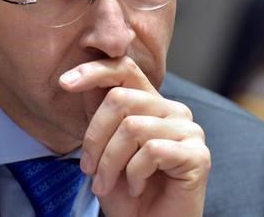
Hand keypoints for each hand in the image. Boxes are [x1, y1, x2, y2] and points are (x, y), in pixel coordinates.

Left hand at [59, 57, 209, 216]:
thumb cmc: (128, 193)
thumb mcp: (104, 148)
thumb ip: (100, 114)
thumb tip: (79, 79)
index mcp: (153, 104)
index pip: (125, 69)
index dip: (95, 70)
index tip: (65, 83)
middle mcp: (174, 111)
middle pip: (121, 98)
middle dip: (95, 138)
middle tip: (89, 170)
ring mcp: (189, 131)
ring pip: (133, 127)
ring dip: (110, 163)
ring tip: (106, 185)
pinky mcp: (198, 154)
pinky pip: (152, 151)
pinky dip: (134, 175)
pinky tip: (137, 189)